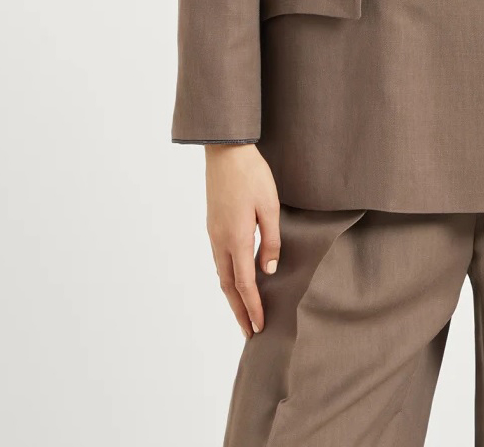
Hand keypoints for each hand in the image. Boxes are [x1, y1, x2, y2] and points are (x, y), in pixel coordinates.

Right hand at [205, 144, 280, 336]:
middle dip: (238, 311)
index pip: (244, 284)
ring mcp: (213, 233)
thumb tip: (268, 270)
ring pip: (221, 274)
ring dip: (231, 296)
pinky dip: (227, 278)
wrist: (225, 152)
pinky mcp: (212, 224)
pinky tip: (235, 280)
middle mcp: (220, 241)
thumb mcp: (270, 206)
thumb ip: (271, 241)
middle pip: (227, 286)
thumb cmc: (252, 176)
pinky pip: (219, 259)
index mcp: (236, 239)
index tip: (259, 327)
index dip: (253, 307)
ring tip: (243, 313)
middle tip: (248, 332)